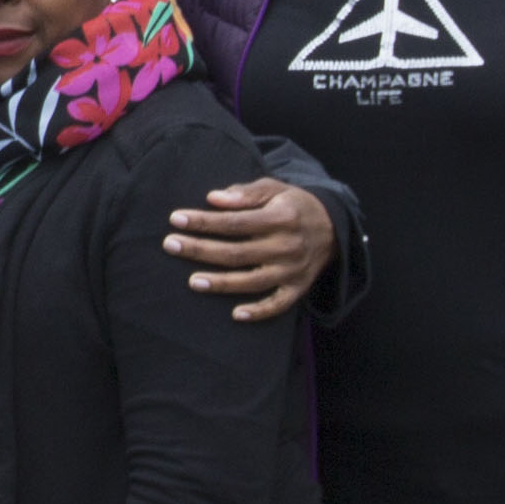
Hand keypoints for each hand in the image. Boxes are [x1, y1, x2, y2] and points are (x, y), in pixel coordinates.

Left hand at [163, 176, 335, 322]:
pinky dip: (259, 312)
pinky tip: (235, 315)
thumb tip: (214, 199)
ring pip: (253, 281)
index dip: (204, 222)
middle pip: (238, 253)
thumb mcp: (274, 189)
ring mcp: (293, 270)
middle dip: (201, 250)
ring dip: (222, 284)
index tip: (176, 219)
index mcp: (281, 218)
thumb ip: (245, 193)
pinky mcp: (298, 288)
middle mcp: (287, 246)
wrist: (333, 227)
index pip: (235, 222)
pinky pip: (278, 305)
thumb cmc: (293, 205)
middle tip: (170, 244)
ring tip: (193, 282)